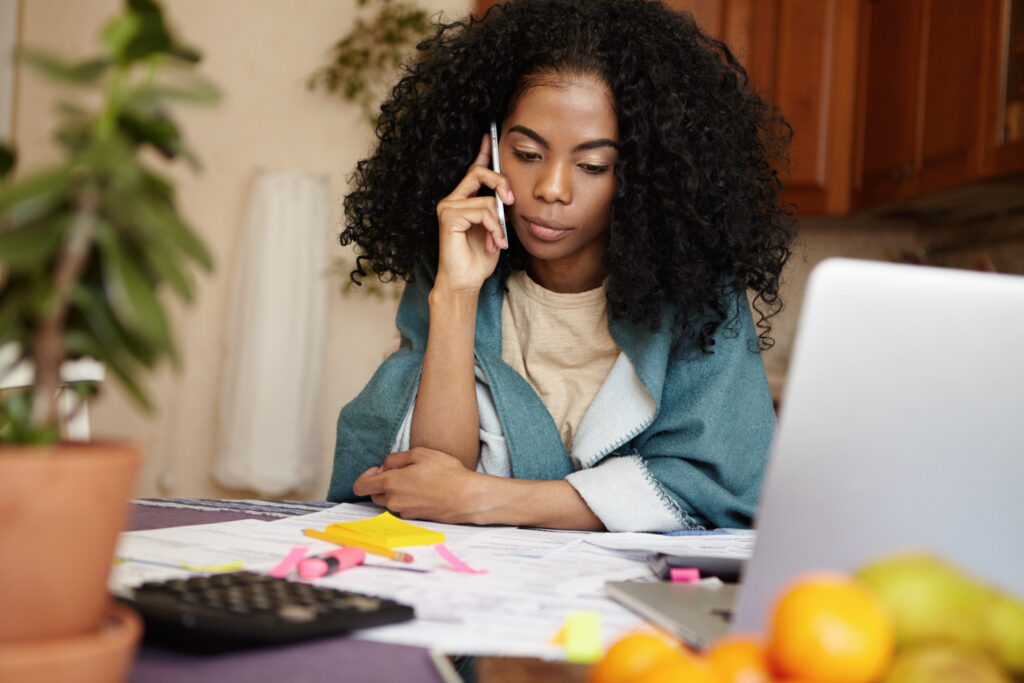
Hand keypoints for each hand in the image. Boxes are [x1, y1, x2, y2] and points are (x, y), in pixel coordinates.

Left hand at [352, 447, 484, 523]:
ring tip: (416, 481)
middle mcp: (393, 500)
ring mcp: (403, 511)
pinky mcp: (414, 518)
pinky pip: (402, 508)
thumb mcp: (420, 454)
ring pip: (389, 501)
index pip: (361, 486)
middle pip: (374, 494)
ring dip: (395, 492)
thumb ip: (395, 459)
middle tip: (401, 472)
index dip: (366, 476)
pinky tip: (424, 491)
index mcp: (391, 483)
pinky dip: (407, 499)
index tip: (379, 470)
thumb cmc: (446, 473)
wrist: (466, 497)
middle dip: (382, 483)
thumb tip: (384, 467)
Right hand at [434, 134, 512, 293]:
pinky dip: (494, 229)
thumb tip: (508, 195)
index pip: (473, 170)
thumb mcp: (495, 229)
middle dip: (501, 182)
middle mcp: (452, 200)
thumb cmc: (478, 259)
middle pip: (478, 172)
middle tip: (512, 201)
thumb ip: (498, 210)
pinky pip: (482, 211)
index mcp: (463, 200)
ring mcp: (448, 207)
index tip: (489, 135)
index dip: (482, 153)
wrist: (465, 282)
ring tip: (498, 241)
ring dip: (499, 223)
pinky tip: (494, 243)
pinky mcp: (449, 217)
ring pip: (486, 199)